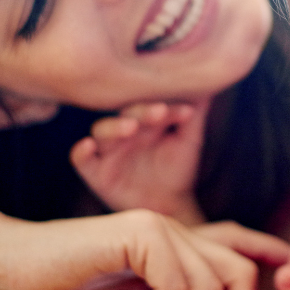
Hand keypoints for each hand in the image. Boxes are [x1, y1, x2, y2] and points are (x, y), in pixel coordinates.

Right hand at [0, 209, 288, 289]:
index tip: (282, 261)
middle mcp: (175, 231)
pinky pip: (176, 284)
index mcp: (176, 245)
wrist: (14, 268)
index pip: (236, 245)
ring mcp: (159, 228)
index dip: (263, 252)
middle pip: (239, 275)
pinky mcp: (140, 233)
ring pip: (210, 287)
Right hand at [71, 101, 206, 220]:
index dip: (166, 106)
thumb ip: (195, 116)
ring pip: (101, 130)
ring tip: (130, 128)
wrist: (169, 205)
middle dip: (142, 112)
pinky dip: (80, 151)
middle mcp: (124, 131)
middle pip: (125, 113)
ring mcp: (109, 150)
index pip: (151, 104)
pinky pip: (80, 159)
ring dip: (114, 127)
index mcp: (145, 119)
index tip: (186, 111)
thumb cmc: (177, 168)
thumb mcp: (190, 141)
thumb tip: (209, 84)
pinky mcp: (96, 172)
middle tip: (159, 112)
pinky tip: (88, 146)